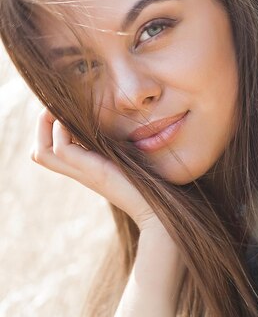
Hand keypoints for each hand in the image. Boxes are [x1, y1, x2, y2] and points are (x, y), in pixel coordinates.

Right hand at [31, 107, 161, 231]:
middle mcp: (81, 172)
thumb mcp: (130, 158)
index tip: (63, 110)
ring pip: (42, 153)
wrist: (158, 209)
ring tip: (59, 109)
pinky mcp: (95, 172)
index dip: (50, 130)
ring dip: (45, 126)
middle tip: (54, 107)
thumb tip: (128, 123)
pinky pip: (61, 149)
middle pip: (39, 153)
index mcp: (86, 169)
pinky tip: (76, 120)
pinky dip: (62, 131)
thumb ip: (120, 144)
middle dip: (42, 126)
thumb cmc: (150, 184)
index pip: (51, 152)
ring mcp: (85, 173)